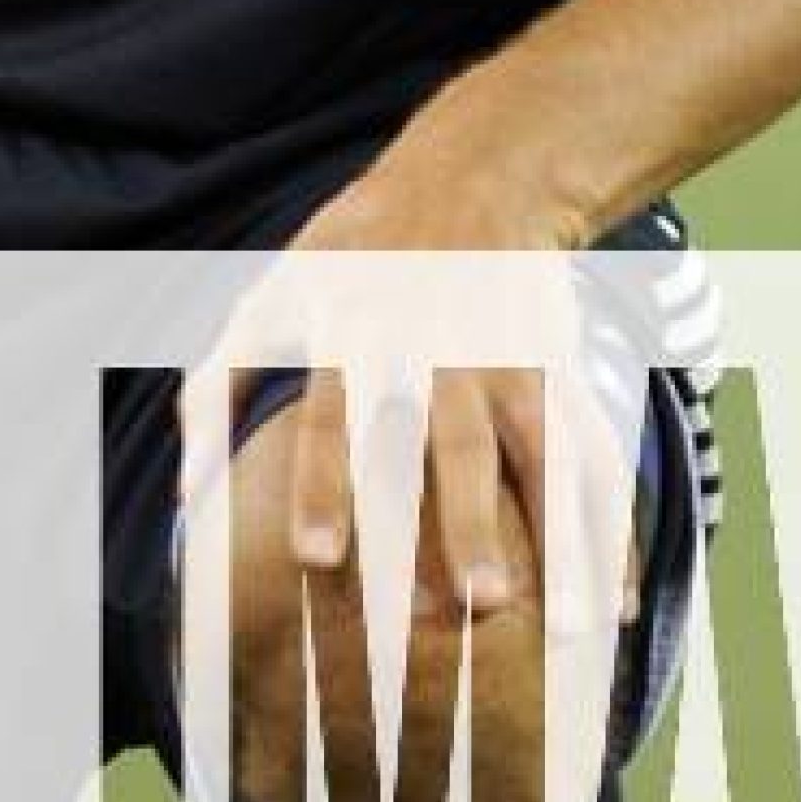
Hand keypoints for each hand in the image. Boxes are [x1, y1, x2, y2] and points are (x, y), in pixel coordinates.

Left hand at [220, 118, 629, 634]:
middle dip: (462, 523)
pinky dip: (606, 530)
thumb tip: (183, 496)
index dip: (324, 486)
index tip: (316, 560)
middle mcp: (438, 353)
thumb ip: (220, 387)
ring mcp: (509, 365)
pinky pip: (590, 458)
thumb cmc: (355, 253)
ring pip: (535, 457)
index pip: (335, 417)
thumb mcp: (274, 293)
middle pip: (451, 447)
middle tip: (469, 603)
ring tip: (565, 624)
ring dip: (551, 536)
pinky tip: (617, 607)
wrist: (476, 177)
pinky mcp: (559, 375)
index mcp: (356, 333)